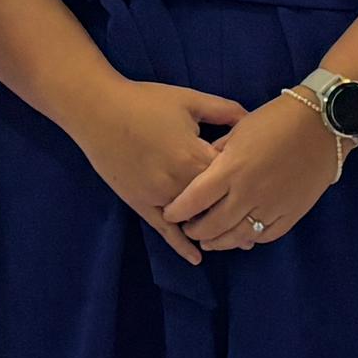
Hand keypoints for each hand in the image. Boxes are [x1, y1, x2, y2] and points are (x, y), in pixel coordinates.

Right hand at [72, 79, 250, 260]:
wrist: (97, 109)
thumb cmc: (145, 101)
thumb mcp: (190, 100)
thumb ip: (224, 110)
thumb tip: (251, 119)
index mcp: (194, 155)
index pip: (231, 176)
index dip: (245, 178)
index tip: (259, 183)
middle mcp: (179, 182)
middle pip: (215, 203)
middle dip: (235, 209)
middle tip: (259, 219)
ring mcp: (159, 196)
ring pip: (193, 220)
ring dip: (214, 228)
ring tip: (240, 240)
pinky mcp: (141, 204)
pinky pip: (165, 230)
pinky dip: (181, 245)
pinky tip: (197, 258)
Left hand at [160, 94, 341, 255]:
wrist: (322, 124)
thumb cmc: (276, 120)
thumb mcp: (238, 131)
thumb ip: (217, 154)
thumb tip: (201, 172)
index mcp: (231, 169)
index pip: (194, 200)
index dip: (177, 212)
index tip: (170, 213)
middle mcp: (248, 193)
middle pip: (212, 225)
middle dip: (195, 231)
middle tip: (188, 229)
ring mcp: (271, 207)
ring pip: (237, 237)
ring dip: (219, 241)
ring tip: (209, 241)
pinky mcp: (291, 214)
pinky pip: (265, 235)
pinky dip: (249, 238)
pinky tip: (241, 236)